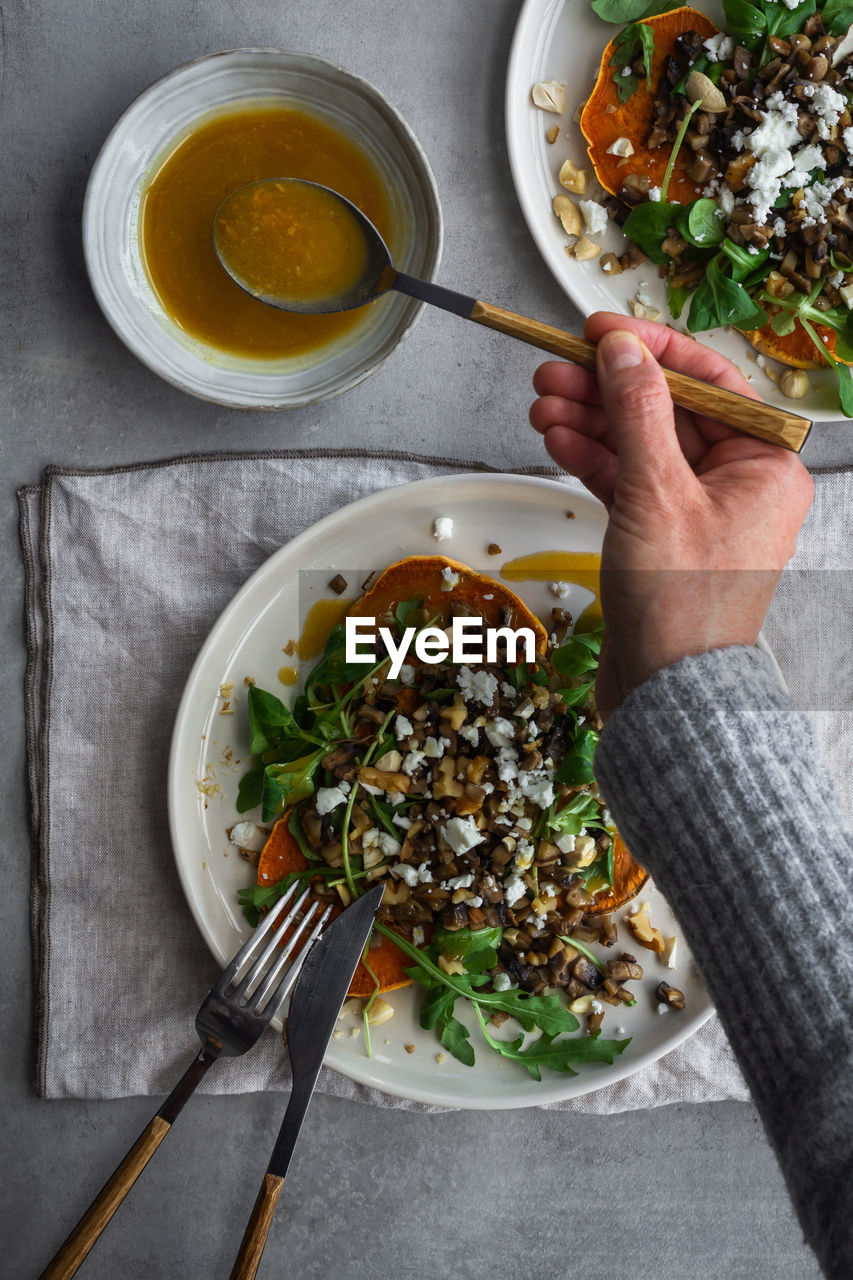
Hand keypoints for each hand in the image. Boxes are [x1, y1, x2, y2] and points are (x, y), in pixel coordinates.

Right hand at [529, 312, 813, 718]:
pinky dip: (593, 459)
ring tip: (542, 402)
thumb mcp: (656, 493)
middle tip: (553, 368)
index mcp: (766, 465)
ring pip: (640, 445)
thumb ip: (637, 412)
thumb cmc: (681, 605)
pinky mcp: (662, 535)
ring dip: (591, 420)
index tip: (600, 331)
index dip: (650, 349)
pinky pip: (628, 481)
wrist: (667, 691)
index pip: (709, 381)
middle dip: (606, 388)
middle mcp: (738, 482)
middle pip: (667, 411)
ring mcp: (698, 510)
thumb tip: (622, 349)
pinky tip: (557, 438)